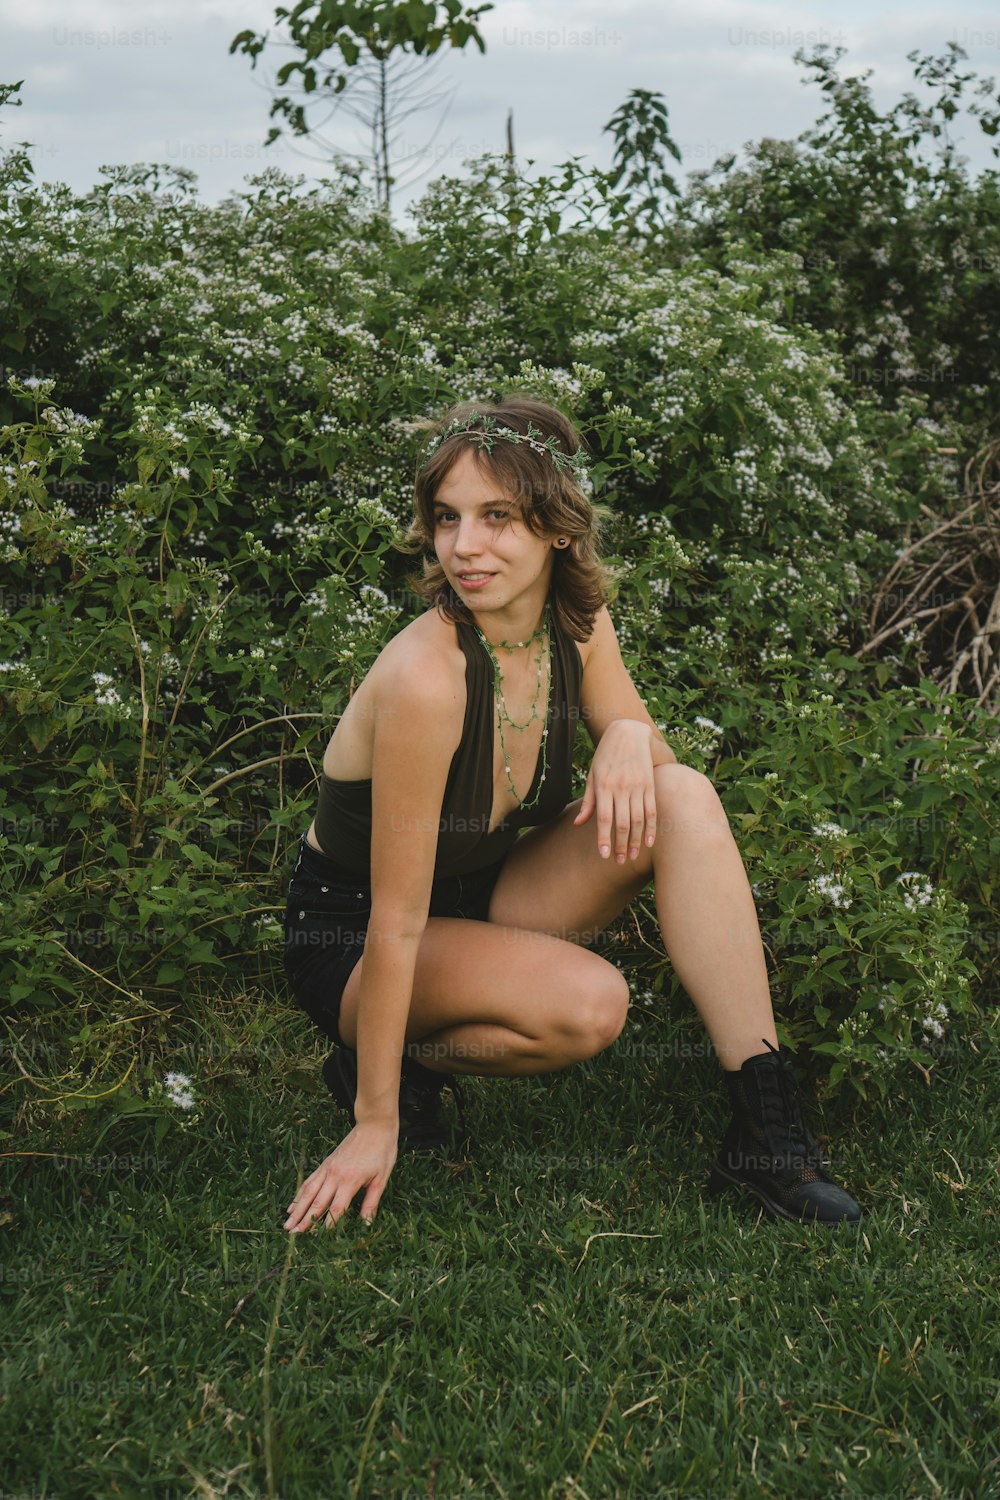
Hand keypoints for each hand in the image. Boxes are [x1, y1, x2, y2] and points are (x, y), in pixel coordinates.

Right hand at [284, 1121, 397, 1232]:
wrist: (374, 1125)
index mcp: (350, 1180)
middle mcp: (335, 1175)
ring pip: (308, 1191)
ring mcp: (328, 1168)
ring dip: (297, 1208)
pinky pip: (309, 1180)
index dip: (326, 1224)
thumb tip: (366, 1224)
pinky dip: (300, 1193)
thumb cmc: (382, 1151)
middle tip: (292, 1235)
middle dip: (304, 1220)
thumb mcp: (382, 1178)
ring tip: (286, 1223)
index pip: (336, 1208)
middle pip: (317, 1202)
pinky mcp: (326, 1163)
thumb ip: (371, 1202)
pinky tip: (292, 1204)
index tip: (317, 1240)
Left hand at [573, 721, 657, 863]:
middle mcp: (621, 787)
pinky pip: (652, 810)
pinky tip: (648, 842)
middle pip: (622, 823)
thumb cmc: (605, 756)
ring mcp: (637, 786)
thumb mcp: (592, 775)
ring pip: (638, 819)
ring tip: (632, 856)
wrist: (628, 732)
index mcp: (604, 786)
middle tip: (619, 862)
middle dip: (621, 845)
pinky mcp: (650, 785)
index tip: (605, 856)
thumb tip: (578, 824)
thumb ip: (588, 801)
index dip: (604, 838)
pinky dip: (651, 827)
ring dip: (635, 840)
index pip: (604, 818)